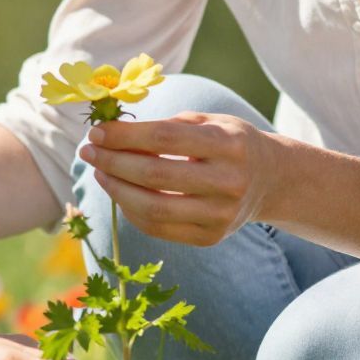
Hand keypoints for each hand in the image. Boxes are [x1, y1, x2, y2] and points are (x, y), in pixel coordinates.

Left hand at [78, 113, 279, 245]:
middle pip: (155, 175)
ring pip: (153, 208)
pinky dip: (132, 210)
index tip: (97, 132)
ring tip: (100, 172)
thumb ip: (168, 126)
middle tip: (88, 152)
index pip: (166, 139)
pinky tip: (120, 192)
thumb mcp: (210, 122)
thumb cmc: (229, 144)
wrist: (271, 180)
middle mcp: (228, 182)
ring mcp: (221, 215)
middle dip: (113, 162)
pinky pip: (158, 228)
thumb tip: (114, 133)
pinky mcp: (211, 238)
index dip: (126, 136)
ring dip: (116, 190)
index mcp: (229, 144)